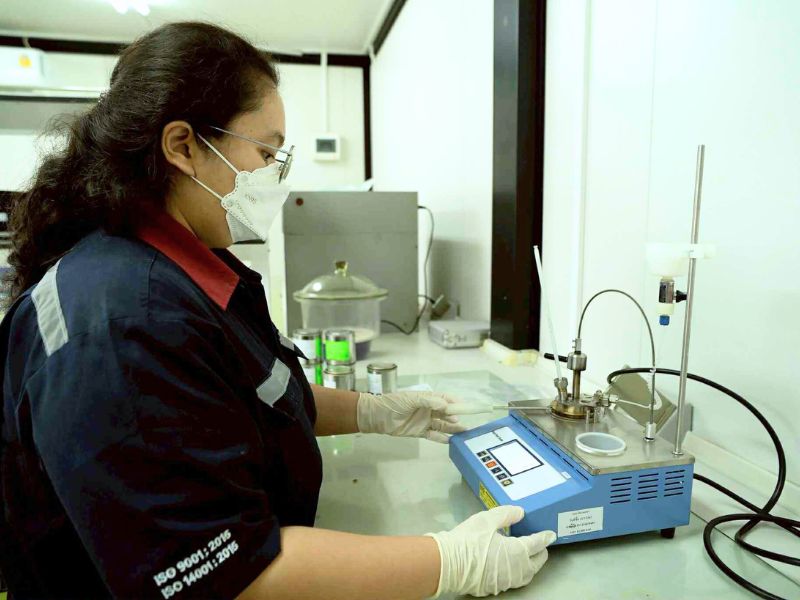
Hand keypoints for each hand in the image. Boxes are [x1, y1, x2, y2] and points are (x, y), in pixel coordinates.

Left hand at [356, 391, 467, 442]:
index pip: (446, 399)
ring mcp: (425, 421)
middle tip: (470, 423)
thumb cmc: (394, 403)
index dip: (457, 402)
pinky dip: (442, 438)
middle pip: (447, 413)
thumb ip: (430, 401)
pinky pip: (434, 435)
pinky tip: (451, 440)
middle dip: (458, 417)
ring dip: (453, 428)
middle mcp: (429, 409)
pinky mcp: (419, 432)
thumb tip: (447, 406)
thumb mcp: (412, 399)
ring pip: (443, 425)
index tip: (468, 407)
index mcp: (428, 398)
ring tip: (466, 432)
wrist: (377, 416)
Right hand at [426, 506, 554, 596]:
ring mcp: (507, 581)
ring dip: (530, 565)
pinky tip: (510, 566)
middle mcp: (517, 569)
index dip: (545, 537)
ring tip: (528, 557)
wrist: (449, 564)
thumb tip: (520, 512)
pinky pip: (513, 580)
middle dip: (541, 553)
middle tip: (540, 545)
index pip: (537, 544)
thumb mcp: (487, 520)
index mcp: (518, 551)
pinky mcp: (496, 588)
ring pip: (526, 575)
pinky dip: (517, 572)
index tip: (551, 534)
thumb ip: (506, 514)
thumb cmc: (469, 540)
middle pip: (536, 563)